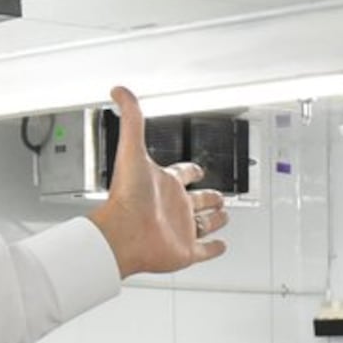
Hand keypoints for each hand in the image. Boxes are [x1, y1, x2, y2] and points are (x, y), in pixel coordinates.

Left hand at [88, 87, 229, 278]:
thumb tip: (119, 90)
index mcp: (163, 185)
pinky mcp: (186, 251)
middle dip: (209, 196)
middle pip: (197, 200)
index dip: (191, 170)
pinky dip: (215, 249)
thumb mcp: (132, 149)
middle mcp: (172, 207)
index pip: (181, 174)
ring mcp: (180, 230)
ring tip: (223, 216)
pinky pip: (205, 251)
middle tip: (218, 195)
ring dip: (214, 220)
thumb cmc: (125, 196)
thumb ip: (131, 118)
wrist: (123, 234)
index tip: (198, 169)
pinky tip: (221, 245)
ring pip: (203, 224)